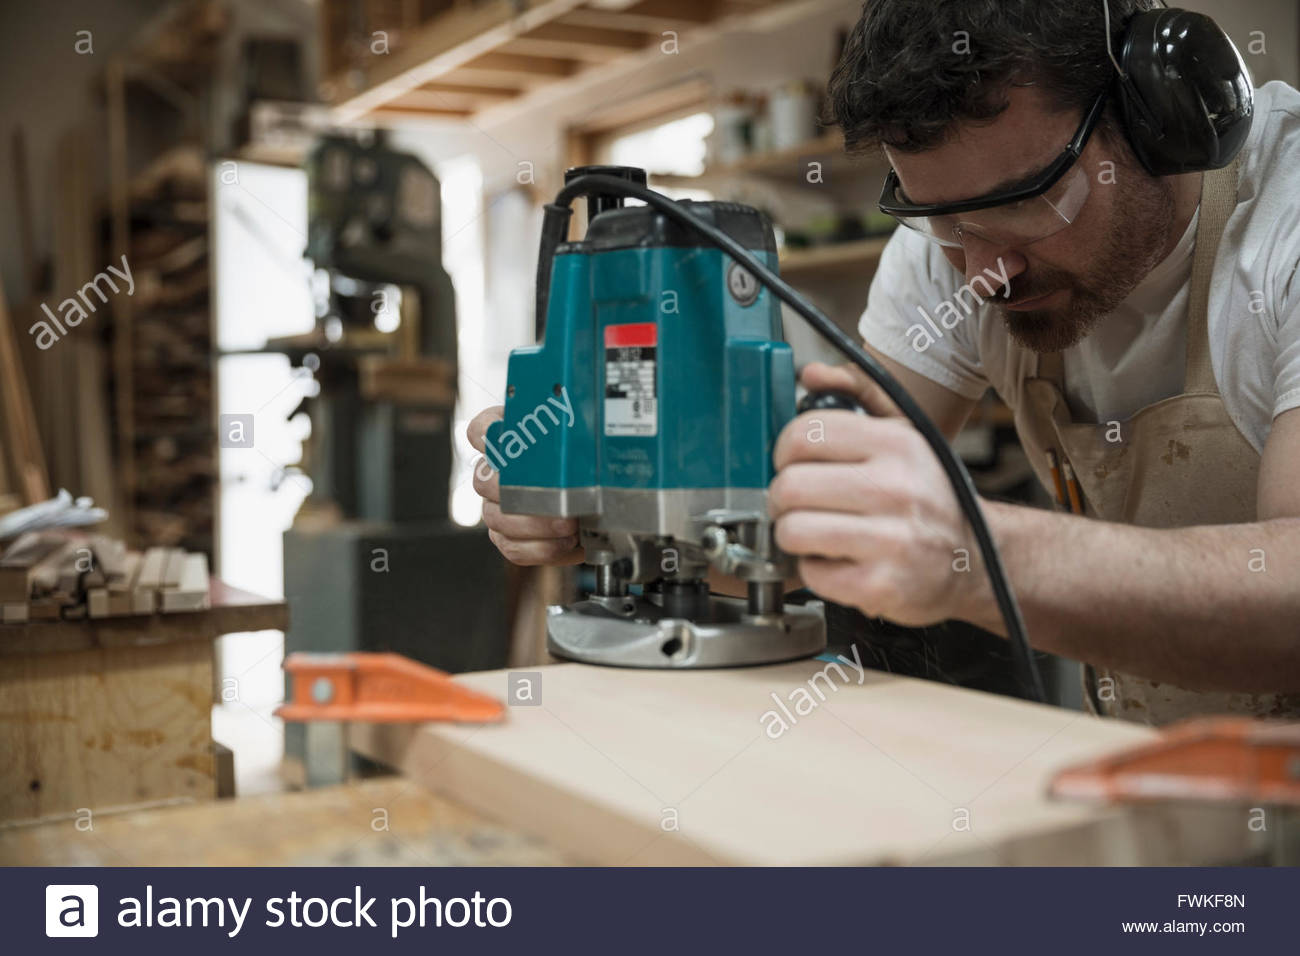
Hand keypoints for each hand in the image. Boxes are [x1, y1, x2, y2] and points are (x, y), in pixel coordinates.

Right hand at [467, 406, 584, 566]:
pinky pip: (513, 548)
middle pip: (483, 481)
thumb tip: (586, 430)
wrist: (599, 499)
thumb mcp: (583, 440)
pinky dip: (543, 549)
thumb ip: (576, 431)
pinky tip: (567, 543)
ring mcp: (496, 509)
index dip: (486, 435)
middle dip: (519, 492)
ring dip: (536, 525)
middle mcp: (493, 475)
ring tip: (570, 524)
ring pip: (497, 518)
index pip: (480, 431)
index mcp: (506, 441)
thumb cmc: (586, 463)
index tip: (507, 439)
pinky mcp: (508, 539)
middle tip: (556, 498)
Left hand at [768, 367, 982, 625]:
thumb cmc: (928, 496)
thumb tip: (811, 374)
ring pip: (793, 531)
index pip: (803, 435)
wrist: (978, 559)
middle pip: (789, 486)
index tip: (793, 464)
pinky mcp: (882, 585)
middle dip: (782, 498)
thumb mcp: (903, 436)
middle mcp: (896, 488)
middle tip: (796, 504)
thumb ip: (855, 397)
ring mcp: (891, 539)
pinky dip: (816, 570)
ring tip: (814, 533)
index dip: (785, 452)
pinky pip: (812, 574)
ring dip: (793, 536)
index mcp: (897, 444)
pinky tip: (837, 560)